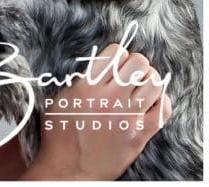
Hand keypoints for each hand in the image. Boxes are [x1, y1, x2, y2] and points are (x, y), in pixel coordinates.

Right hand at [23, 43, 171, 179]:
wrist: (68, 169)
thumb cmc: (59, 136)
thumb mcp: (58, 100)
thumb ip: (79, 81)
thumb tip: (98, 69)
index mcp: (86, 86)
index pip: (116, 52)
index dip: (118, 55)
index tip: (116, 64)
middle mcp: (109, 97)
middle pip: (139, 63)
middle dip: (136, 66)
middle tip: (130, 75)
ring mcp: (127, 115)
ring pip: (154, 83)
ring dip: (149, 82)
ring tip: (141, 88)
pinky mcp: (139, 133)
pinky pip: (163, 109)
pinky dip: (161, 102)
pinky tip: (151, 103)